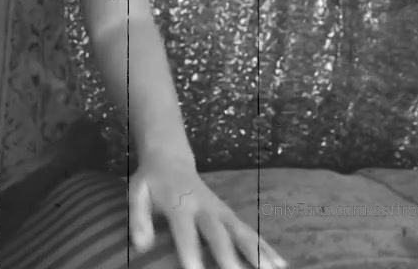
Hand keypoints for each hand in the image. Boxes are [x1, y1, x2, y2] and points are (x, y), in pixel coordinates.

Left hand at [129, 155, 288, 268]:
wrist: (170, 159)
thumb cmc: (152, 182)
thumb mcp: (137, 192)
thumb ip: (138, 217)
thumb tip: (140, 246)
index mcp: (179, 203)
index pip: (185, 229)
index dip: (189, 249)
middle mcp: (204, 207)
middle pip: (219, 233)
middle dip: (229, 255)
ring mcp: (221, 211)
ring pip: (241, 232)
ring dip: (257, 252)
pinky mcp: (230, 215)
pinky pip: (250, 232)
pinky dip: (265, 247)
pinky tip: (281, 263)